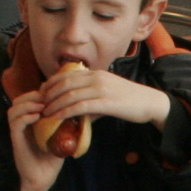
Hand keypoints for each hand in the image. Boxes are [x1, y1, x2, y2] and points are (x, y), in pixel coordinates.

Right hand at [6, 88, 63, 190]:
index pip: (29, 98)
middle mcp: (22, 124)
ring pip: (14, 109)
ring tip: (42, 106)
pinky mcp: (16, 140)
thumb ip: (67, 122)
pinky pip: (15, 123)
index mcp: (30, 120)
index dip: (40, 92)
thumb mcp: (62, 136)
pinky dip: (25, 117)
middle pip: (19, 99)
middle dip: (33, 95)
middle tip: (48, 98)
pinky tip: (37, 117)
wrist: (43, 178)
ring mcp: (18, 132)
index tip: (54, 93)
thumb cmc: (53, 157)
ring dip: (28, 104)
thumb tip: (84, 108)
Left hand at [40, 64, 171, 131]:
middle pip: (65, 83)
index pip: (67, 74)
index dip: (52, 83)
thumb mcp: (108, 94)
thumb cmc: (130, 101)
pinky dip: (65, 111)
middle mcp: (96, 78)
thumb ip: (92, 100)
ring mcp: (101, 89)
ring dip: (54, 104)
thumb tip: (78, 114)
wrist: (150, 103)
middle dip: (49, 94)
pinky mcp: (106, 102)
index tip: (43, 93)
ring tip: (45, 113)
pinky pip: (80, 106)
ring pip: (70, 94)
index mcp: (96, 73)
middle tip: (40, 104)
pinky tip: (57, 117)